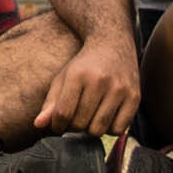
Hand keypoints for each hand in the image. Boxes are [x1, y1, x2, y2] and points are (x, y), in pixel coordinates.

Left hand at [47, 25, 142, 139]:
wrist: (113, 43)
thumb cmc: (84, 64)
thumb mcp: (63, 77)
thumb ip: (50, 102)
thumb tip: (38, 125)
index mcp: (78, 75)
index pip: (63, 114)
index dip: (57, 125)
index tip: (58, 124)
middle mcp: (100, 81)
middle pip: (81, 124)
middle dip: (74, 126)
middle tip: (76, 117)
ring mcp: (120, 89)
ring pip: (99, 129)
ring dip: (91, 129)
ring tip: (90, 117)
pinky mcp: (135, 96)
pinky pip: (119, 129)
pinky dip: (110, 129)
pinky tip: (106, 116)